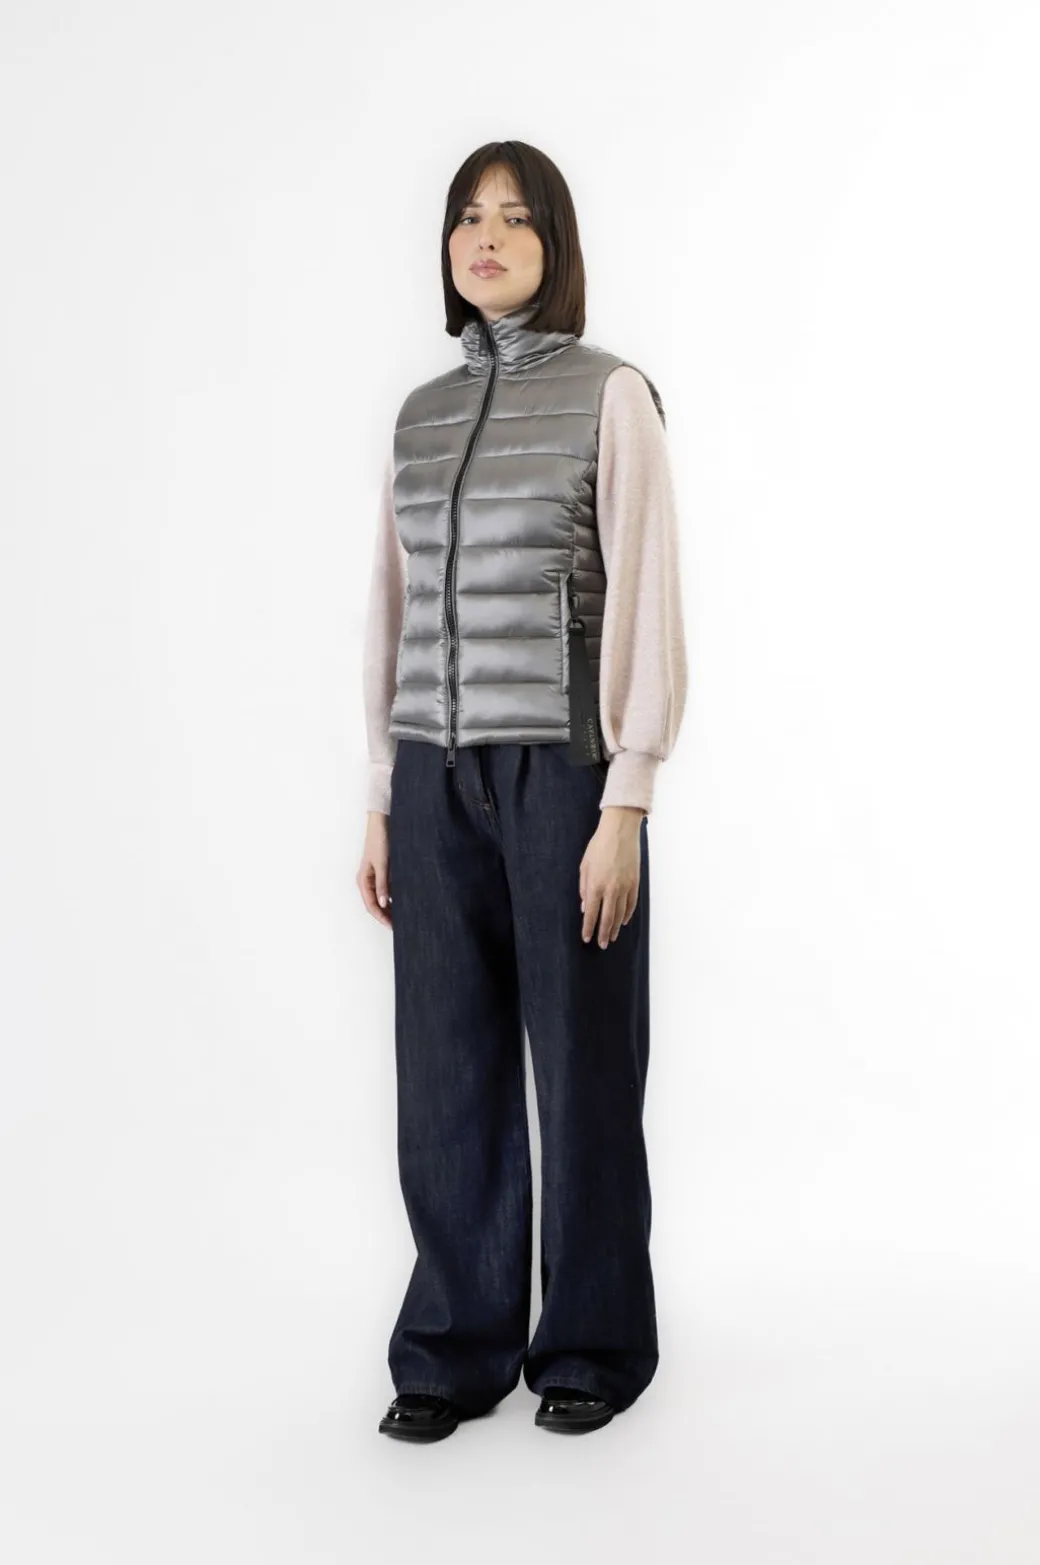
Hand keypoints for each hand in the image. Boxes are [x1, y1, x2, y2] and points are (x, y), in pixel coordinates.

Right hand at [357, 811, 391, 928]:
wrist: (383, 822)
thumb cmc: (379, 840)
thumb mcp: (382, 864)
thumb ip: (383, 884)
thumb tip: (382, 903)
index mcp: (363, 880)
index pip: (371, 905)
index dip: (381, 917)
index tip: (392, 926)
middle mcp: (368, 880)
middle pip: (375, 904)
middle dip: (386, 915)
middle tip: (399, 925)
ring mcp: (375, 876)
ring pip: (381, 898)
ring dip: (390, 907)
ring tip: (402, 916)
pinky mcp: (384, 871)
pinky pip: (387, 889)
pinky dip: (393, 897)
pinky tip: (403, 901)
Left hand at [579, 806, 643, 947]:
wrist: (620, 831)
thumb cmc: (599, 846)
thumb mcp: (584, 865)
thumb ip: (584, 887)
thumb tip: (585, 906)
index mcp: (596, 885)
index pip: (591, 913)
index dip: (589, 928)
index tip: (587, 938)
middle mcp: (611, 889)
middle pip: (607, 918)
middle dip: (603, 933)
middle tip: (601, 944)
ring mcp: (625, 887)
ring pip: (620, 914)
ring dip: (615, 927)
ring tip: (611, 937)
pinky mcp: (635, 882)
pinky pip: (631, 904)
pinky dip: (627, 914)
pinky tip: (623, 921)